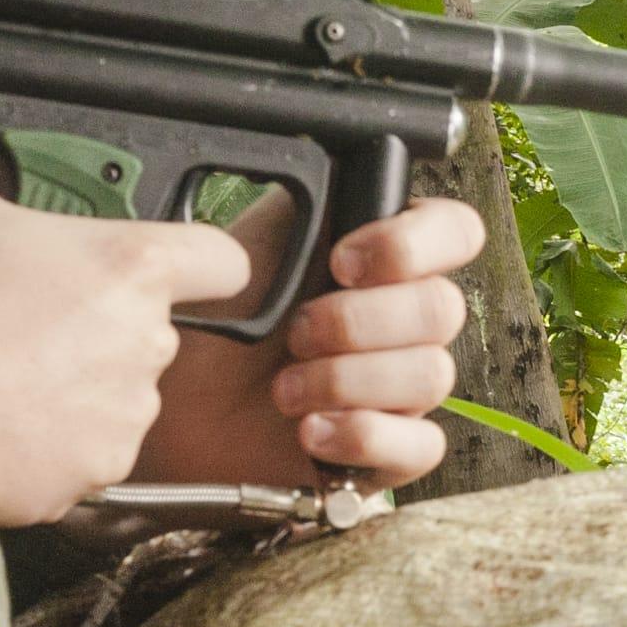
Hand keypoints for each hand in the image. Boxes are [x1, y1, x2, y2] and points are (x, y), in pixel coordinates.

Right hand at [0, 157, 261, 524]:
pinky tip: (2, 421)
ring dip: (77, 384)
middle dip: (100, 324)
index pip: (223, 261)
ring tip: (4, 375)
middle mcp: (147, 343)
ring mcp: (127, 415)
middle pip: (150, 328)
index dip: (197, 261)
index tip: (166, 268)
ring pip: (118, 392)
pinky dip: (54, 440)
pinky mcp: (98, 474)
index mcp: (132, 266)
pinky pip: (87, 450)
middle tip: (28, 320)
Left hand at [135, 190, 483, 493]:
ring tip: (283, 390)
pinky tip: (312, 432)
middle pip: (443, 309)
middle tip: (294, 332)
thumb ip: (309, 203)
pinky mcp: (386, 451)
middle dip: (358, 322)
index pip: (456, 232)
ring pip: (433, 375)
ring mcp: (399, 388)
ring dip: (346, 380)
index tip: (343, 262)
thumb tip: (348, 175)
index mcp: (381, 257)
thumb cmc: (208, 322)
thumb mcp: (247, 243)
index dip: (413, 246)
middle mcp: (400, 319)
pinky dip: (365, 436)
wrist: (170, 405)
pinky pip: (422, 447)